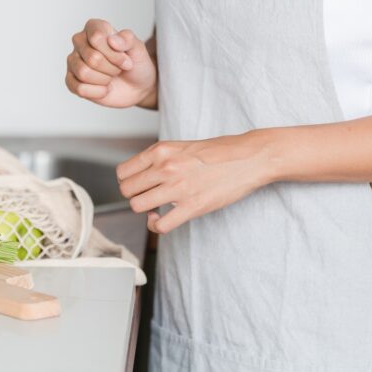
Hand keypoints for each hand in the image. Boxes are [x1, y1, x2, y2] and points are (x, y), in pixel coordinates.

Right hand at [65, 18, 156, 108]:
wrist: (137, 86)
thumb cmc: (135, 63)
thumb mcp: (138, 48)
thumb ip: (128, 39)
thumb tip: (111, 40)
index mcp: (94, 27)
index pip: (97, 37)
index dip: (114, 54)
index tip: (126, 59)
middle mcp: (80, 41)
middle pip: (92, 58)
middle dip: (112, 68)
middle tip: (119, 69)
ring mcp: (74, 61)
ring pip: (84, 73)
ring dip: (104, 79)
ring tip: (110, 77)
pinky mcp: (72, 81)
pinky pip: (79, 89)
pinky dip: (97, 92)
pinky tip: (104, 88)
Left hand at [115, 132, 274, 233]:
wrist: (248, 158)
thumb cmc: (219, 151)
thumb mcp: (182, 146)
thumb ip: (161, 158)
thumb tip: (142, 175)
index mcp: (162, 150)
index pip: (123, 171)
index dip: (128, 181)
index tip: (136, 185)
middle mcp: (166, 167)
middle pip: (127, 190)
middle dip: (134, 196)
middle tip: (147, 196)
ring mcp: (178, 187)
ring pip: (137, 206)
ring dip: (144, 210)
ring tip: (155, 206)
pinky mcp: (192, 207)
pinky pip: (160, 225)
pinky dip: (157, 226)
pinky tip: (162, 219)